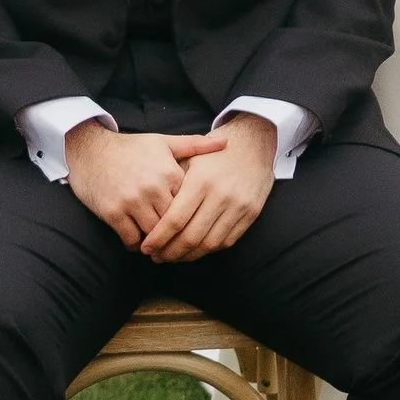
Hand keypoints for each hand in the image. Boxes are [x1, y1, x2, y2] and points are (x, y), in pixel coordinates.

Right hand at [65, 119, 221, 248]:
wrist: (91, 150)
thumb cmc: (131, 148)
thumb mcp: (164, 143)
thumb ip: (195, 146)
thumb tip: (225, 143)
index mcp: (169, 173)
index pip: (189, 206)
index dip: (191, 217)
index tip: (191, 225)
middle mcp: (152, 188)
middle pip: (173, 224)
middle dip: (175, 235)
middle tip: (177, 244)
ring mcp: (131, 201)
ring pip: (153, 235)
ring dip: (156, 243)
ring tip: (158, 245)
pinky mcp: (113, 212)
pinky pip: (131, 238)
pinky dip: (135, 244)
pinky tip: (137, 241)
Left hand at [141, 111, 278, 263]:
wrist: (252, 143)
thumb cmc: (213, 153)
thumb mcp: (189, 159)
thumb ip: (172, 186)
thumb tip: (150, 218)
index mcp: (201, 180)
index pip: (175, 220)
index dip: (158, 238)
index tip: (146, 248)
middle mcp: (221, 195)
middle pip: (191, 236)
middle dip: (170, 252)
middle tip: (156, 257)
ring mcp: (238, 206)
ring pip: (209, 244)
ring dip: (188, 256)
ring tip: (172, 257)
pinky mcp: (251, 214)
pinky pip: (226, 241)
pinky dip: (208, 250)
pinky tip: (194, 250)